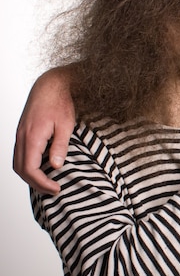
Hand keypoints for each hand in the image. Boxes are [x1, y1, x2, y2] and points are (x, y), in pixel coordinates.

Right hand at [13, 67, 75, 194]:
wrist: (50, 85)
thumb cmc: (60, 102)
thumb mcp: (66, 125)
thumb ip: (60, 146)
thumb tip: (57, 166)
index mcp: (32, 137)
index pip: (30, 169)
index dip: (42, 183)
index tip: (57, 189)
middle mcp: (22, 137)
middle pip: (21, 169)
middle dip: (36, 184)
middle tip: (54, 190)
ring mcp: (20, 135)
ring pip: (18, 163)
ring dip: (30, 176)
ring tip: (48, 183)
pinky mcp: (23, 133)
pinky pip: (20, 155)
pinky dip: (28, 166)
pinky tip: (42, 169)